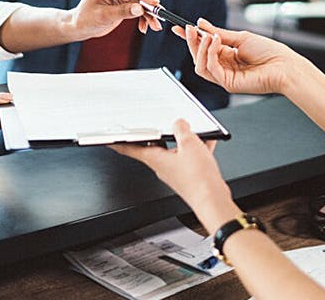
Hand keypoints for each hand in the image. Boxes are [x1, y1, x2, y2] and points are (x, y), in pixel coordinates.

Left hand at [70, 0, 162, 38]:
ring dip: (148, 14)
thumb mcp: (103, 16)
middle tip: (159, 17)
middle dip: (148, 6)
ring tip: (155, 26)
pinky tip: (144, 27)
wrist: (79, 26)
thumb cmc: (86, 19)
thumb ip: (122, 12)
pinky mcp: (122, 1)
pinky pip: (137, 7)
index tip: (155, 3)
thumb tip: (140, 9)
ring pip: (139, 1)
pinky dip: (142, 17)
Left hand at [113, 119, 235, 233]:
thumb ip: (182, 130)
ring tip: (192, 131)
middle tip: (156, 124)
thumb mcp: (189, 144)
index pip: (130, 149)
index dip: (118, 143)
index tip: (110, 139)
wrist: (214, 200)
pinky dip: (196, 149)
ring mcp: (175, 172)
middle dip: (157, 134)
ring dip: (182, 141)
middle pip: (154, 147)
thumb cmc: (198, 179)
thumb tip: (179, 123)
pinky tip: (206, 142)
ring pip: (175, 151)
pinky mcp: (188, 176)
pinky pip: (189, 158)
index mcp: (155, 159)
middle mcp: (162, 166)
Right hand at [173, 19, 299, 94]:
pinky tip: (216, 42)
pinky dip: (210, 54)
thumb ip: (218, 33)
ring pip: (200, 65)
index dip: (190, 38)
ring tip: (208, 36)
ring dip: (200, 48)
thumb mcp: (240, 37)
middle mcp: (223, 67)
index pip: (202, 47)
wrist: (285, 66)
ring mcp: (224, 77)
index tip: (180, 28)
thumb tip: (201, 24)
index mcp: (226, 55)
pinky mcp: (228, 83)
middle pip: (198, 56)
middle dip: (192, 42)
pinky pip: (210, 69)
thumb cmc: (269, 52)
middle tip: (190, 29)